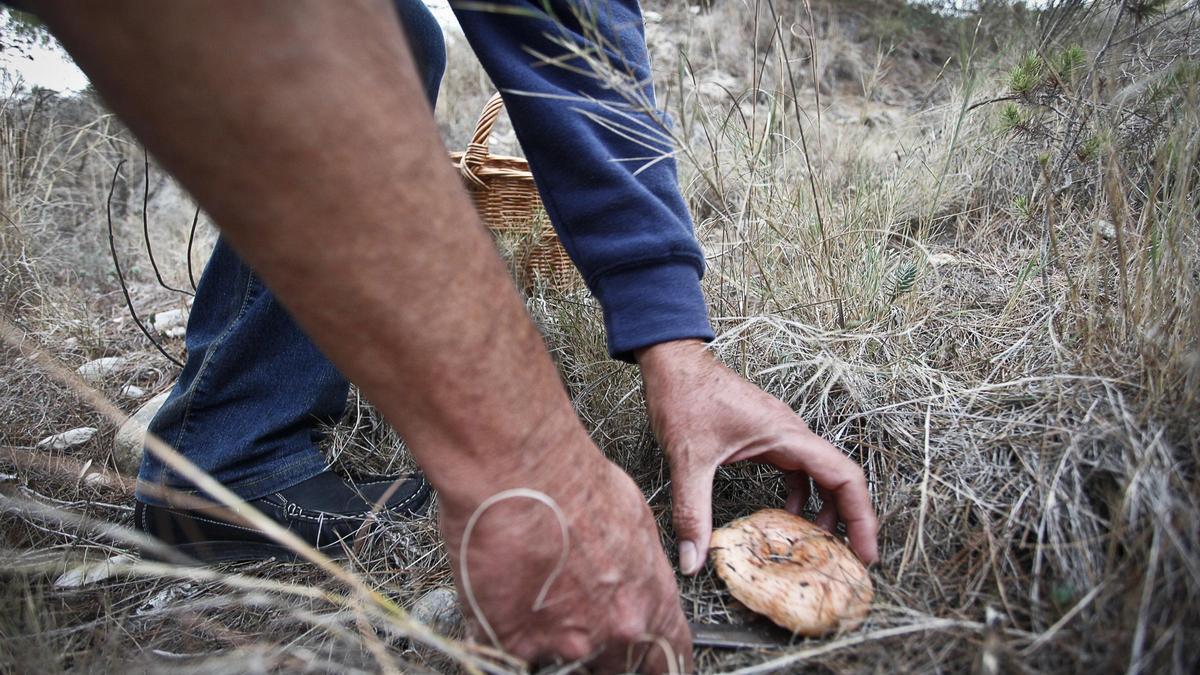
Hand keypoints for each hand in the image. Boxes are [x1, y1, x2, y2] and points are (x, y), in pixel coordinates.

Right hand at [437, 440, 692, 672]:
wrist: (519, 472)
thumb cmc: (573, 481)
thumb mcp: (636, 520)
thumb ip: (640, 568)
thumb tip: (633, 577)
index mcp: (649, 602)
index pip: (671, 657)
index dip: (658, 661)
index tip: (650, 663)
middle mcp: (614, 631)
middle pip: (618, 667)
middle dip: (604, 651)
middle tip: (581, 617)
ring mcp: (564, 643)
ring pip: (568, 663)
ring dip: (557, 640)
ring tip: (539, 593)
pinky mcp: (514, 642)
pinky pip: (516, 656)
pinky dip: (510, 633)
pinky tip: (507, 595)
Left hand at [636, 339, 878, 573]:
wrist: (673, 361)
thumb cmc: (684, 395)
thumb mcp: (688, 459)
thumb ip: (692, 512)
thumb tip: (693, 562)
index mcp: (787, 435)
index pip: (844, 477)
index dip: (862, 518)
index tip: (866, 554)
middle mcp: (791, 434)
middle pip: (839, 480)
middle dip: (849, 521)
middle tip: (847, 563)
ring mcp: (780, 434)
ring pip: (818, 476)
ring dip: (824, 510)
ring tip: (818, 548)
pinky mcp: (764, 437)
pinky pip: (795, 470)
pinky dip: (798, 497)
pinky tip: (785, 519)